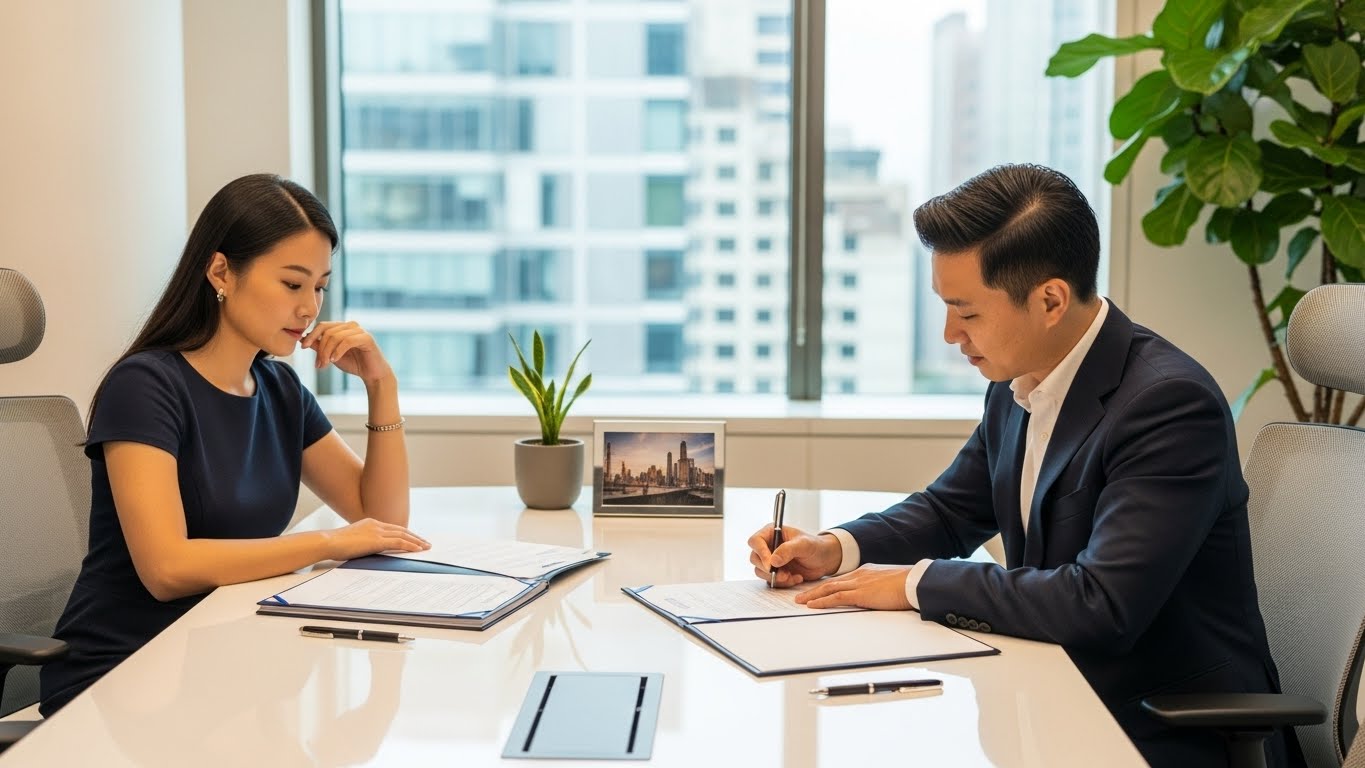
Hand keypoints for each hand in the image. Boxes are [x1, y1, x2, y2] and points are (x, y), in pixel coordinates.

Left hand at [301, 320, 392, 383]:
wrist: (372, 374)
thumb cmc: (353, 363)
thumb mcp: (331, 355)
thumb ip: (320, 346)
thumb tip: (304, 339)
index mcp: (342, 327)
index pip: (323, 325)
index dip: (311, 335)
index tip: (303, 346)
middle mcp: (351, 325)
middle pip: (328, 332)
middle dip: (320, 349)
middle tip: (318, 364)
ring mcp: (359, 330)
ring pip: (335, 336)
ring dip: (327, 352)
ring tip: (325, 365)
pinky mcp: (366, 338)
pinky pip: (347, 341)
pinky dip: (338, 351)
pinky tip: (334, 360)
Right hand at [322, 518, 429, 560]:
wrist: (328, 542)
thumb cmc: (335, 544)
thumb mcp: (352, 541)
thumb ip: (364, 543)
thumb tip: (369, 550)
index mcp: (370, 523)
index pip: (393, 528)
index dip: (405, 534)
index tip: (413, 539)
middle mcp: (376, 524)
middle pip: (401, 530)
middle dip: (414, 536)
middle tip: (425, 542)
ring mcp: (377, 531)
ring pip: (403, 535)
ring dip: (416, 541)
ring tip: (426, 547)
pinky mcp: (377, 540)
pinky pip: (399, 542)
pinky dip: (410, 545)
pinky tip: (418, 550)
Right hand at [747, 524, 841, 587]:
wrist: (825, 559)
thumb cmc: (815, 546)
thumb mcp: (804, 544)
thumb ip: (788, 550)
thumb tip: (772, 561)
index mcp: (772, 533)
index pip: (756, 541)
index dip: (761, 553)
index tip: (771, 565)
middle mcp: (768, 546)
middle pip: (755, 558)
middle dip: (768, 569)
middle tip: (783, 574)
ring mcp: (771, 560)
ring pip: (761, 571)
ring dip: (776, 577)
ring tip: (792, 576)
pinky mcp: (775, 572)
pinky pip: (770, 581)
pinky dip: (783, 583)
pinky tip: (796, 578)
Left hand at [794, 564, 912, 609]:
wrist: (914, 581)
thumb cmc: (908, 584)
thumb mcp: (890, 584)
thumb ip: (879, 588)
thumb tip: (877, 596)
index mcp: (865, 572)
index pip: (841, 580)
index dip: (827, 586)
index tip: (818, 590)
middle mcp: (859, 575)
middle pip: (831, 583)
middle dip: (814, 590)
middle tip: (801, 596)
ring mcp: (858, 583)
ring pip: (829, 589)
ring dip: (812, 595)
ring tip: (800, 601)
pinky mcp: (860, 594)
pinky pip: (836, 598)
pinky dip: (822, 601)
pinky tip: (812, 606)